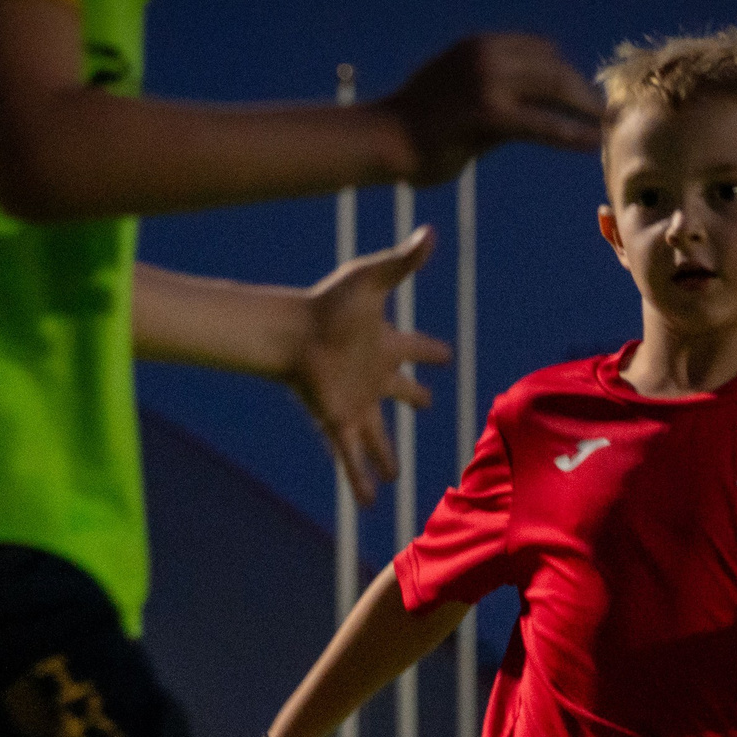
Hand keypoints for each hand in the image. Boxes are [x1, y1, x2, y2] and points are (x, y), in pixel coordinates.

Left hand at [291, 229, 449, 502]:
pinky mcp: (340, 422)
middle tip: (425, 403)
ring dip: (386, 456)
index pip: (417, 349)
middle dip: (414, 398)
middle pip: (400, 392)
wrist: (290, 332)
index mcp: (386, 345)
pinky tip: (370, 504)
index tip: (446, 356)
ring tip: (395, 475)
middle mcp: (373, 378)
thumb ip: (403, 261)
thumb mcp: (371, 280)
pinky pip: (353, 459)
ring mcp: (357, 404)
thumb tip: (429, 231)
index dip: (431, 352)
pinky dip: (360, 481)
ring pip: (378, 437)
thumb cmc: (330, 304)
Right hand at [382, 34, 604, 183]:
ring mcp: (489, 81)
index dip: (564, 71)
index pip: (538, 49)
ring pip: (554, 89)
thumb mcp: (456, 92)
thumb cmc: (412, 125)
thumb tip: (525, 109)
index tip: (581, 93)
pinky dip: (572, 133)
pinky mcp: (490, 114)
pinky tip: (592, 143)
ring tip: (607, 126)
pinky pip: (543, 123)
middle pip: (553, 65)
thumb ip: (492, 93)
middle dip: (582, 89)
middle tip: (604, 111)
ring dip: (585, 108)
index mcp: (479, 45)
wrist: (381, 139)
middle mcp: (487, 54)